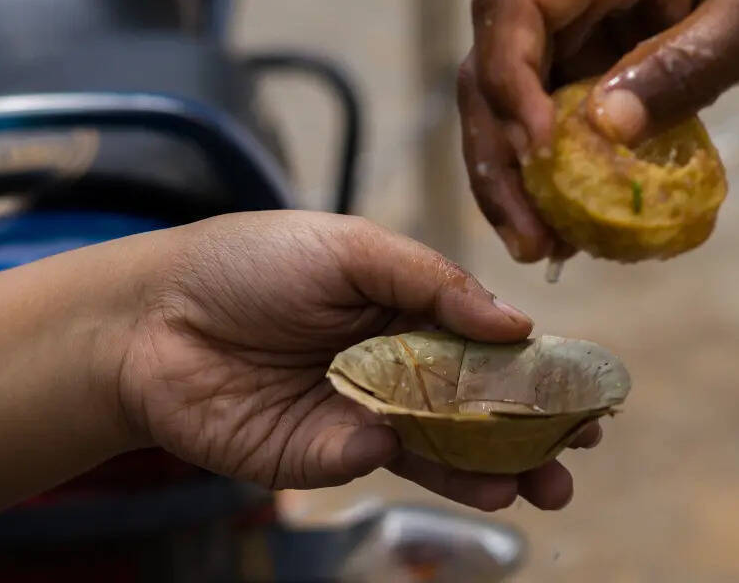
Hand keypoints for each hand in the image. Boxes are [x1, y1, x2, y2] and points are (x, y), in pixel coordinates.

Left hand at [116, 211, 597, 510]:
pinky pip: (378, 464)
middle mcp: (396, 366)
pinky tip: (443, 467)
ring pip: (441, 450)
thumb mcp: (352, 248)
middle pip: (477, 408)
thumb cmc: (252, 263)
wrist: (152, 319)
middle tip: (575, 457)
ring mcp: (362, 414)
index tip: (587, 397)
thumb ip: (434, 283)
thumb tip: (517, 323)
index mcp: (410, 309)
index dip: (539, 372)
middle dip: (530, 437)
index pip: (491, 346)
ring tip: (539, 489)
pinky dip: (415, 469)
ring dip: (492, 472)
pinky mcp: (321, 456)